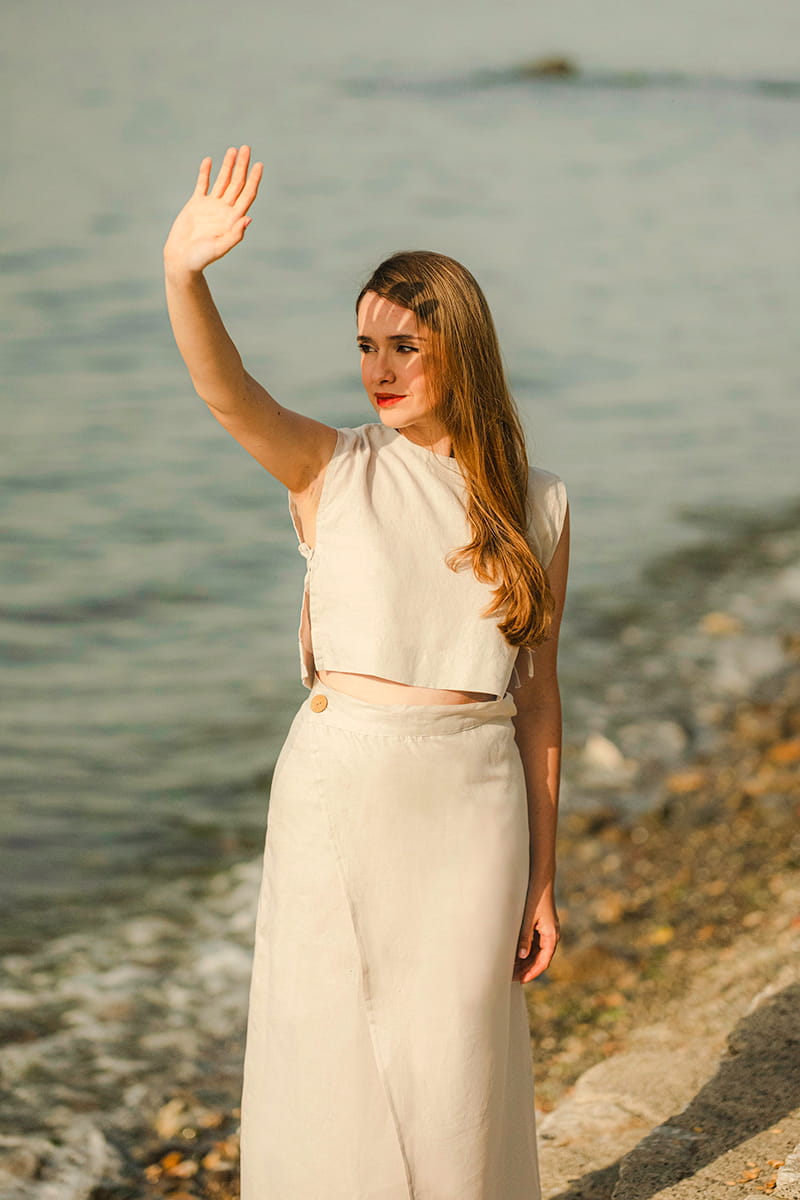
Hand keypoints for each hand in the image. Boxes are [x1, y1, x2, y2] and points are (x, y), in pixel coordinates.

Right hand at [163, 145, 262, 274]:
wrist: (182, 259)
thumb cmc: (202, 258)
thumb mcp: (220, 247)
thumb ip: (235, 235)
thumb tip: (248, 218)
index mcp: (233, 219)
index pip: (247, 195)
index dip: (254, 180)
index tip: (259, 164)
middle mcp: (224, 210)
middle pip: (237, 184)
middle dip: (242, 166)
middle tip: (247, 148)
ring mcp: (211, 206)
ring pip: (222, 181)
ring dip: (228, 166)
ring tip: (233, 150)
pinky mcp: (196, 204)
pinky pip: (202, 184)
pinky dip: (205, 173)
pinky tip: (209, 161)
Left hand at [512, 885, 559, 983]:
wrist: (541, 879)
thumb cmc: (535, 897)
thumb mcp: (527, 918)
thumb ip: (525, 938)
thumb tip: (521, 956)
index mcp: (551, 936)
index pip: (543, 962)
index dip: (532, 973)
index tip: (520, 980)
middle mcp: (551, 935)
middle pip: (540, 959)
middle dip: (526, 969)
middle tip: (510, 976)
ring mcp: (546, 931)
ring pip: (537, 953)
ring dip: (525, 961)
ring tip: (510, 968)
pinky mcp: (541, 926)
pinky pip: (535, 944)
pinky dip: (525, 951)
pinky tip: (514, 954)